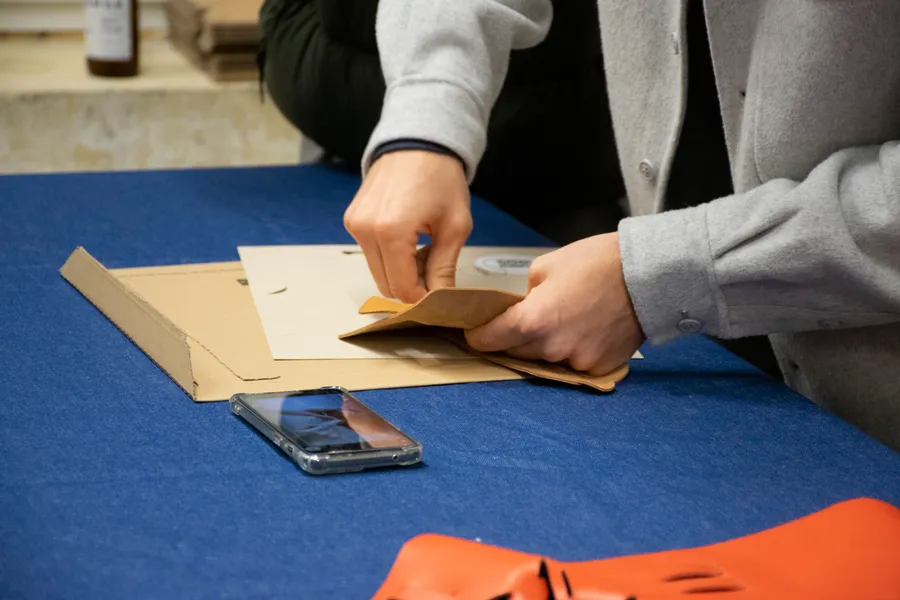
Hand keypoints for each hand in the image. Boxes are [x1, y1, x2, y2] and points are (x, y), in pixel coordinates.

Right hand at [344, 150, 471, 302]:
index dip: (423, 299)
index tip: (441, 296)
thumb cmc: (442, 178)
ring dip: (400, 272)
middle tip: (435, 270)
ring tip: (423, 251)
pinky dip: (390, 257)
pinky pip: (370, 253)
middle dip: (411, 287)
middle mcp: (365, 230)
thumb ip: (444, 268)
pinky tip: (409, 241)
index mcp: (391, 232)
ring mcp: (355, 225)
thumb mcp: (454, 226)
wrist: (419, 142)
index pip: (402, 288)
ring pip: (377, 271)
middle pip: (386, 285)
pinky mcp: (352, 220)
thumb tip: (442, 300)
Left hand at [466, 233, 643, 374]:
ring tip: (562, 321)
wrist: (648, 275)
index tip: (475, 332)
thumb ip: (525, 294)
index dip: (478, 335)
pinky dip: (573, 351)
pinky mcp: (599, 368)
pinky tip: (585, 330)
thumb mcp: (546, 266)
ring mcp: (577, 361)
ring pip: (545, 359)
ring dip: (544, 345)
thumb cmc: (596, 263)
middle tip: (519, 322)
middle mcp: (552, 348)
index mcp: (533, 320)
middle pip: (515, 352)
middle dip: (511, 339)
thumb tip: (521, 309)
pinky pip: (574, 364)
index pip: (490, 339)